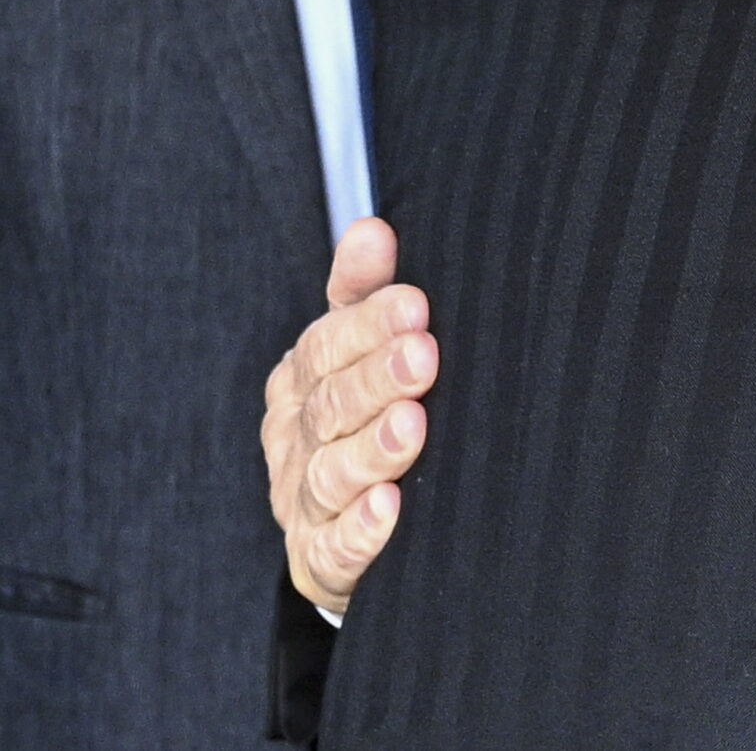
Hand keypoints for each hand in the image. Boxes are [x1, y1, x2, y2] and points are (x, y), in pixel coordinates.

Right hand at [261, 218, 437, 611]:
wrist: (361, 525)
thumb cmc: (372, 413)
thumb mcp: (366, 348)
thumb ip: (365, 292)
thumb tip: (372, 227)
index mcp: (303, 381)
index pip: (326, 346)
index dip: (368, 325)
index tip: (417, 305)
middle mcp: (297, 439)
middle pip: (331, 405)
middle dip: (377, 379)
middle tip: (425, 356)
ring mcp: (304, 502)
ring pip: (331, 474)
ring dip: (371, 451)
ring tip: (412, 428)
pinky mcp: (320, 560)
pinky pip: (335, 547)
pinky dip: (361, 529)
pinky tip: (390, 509)